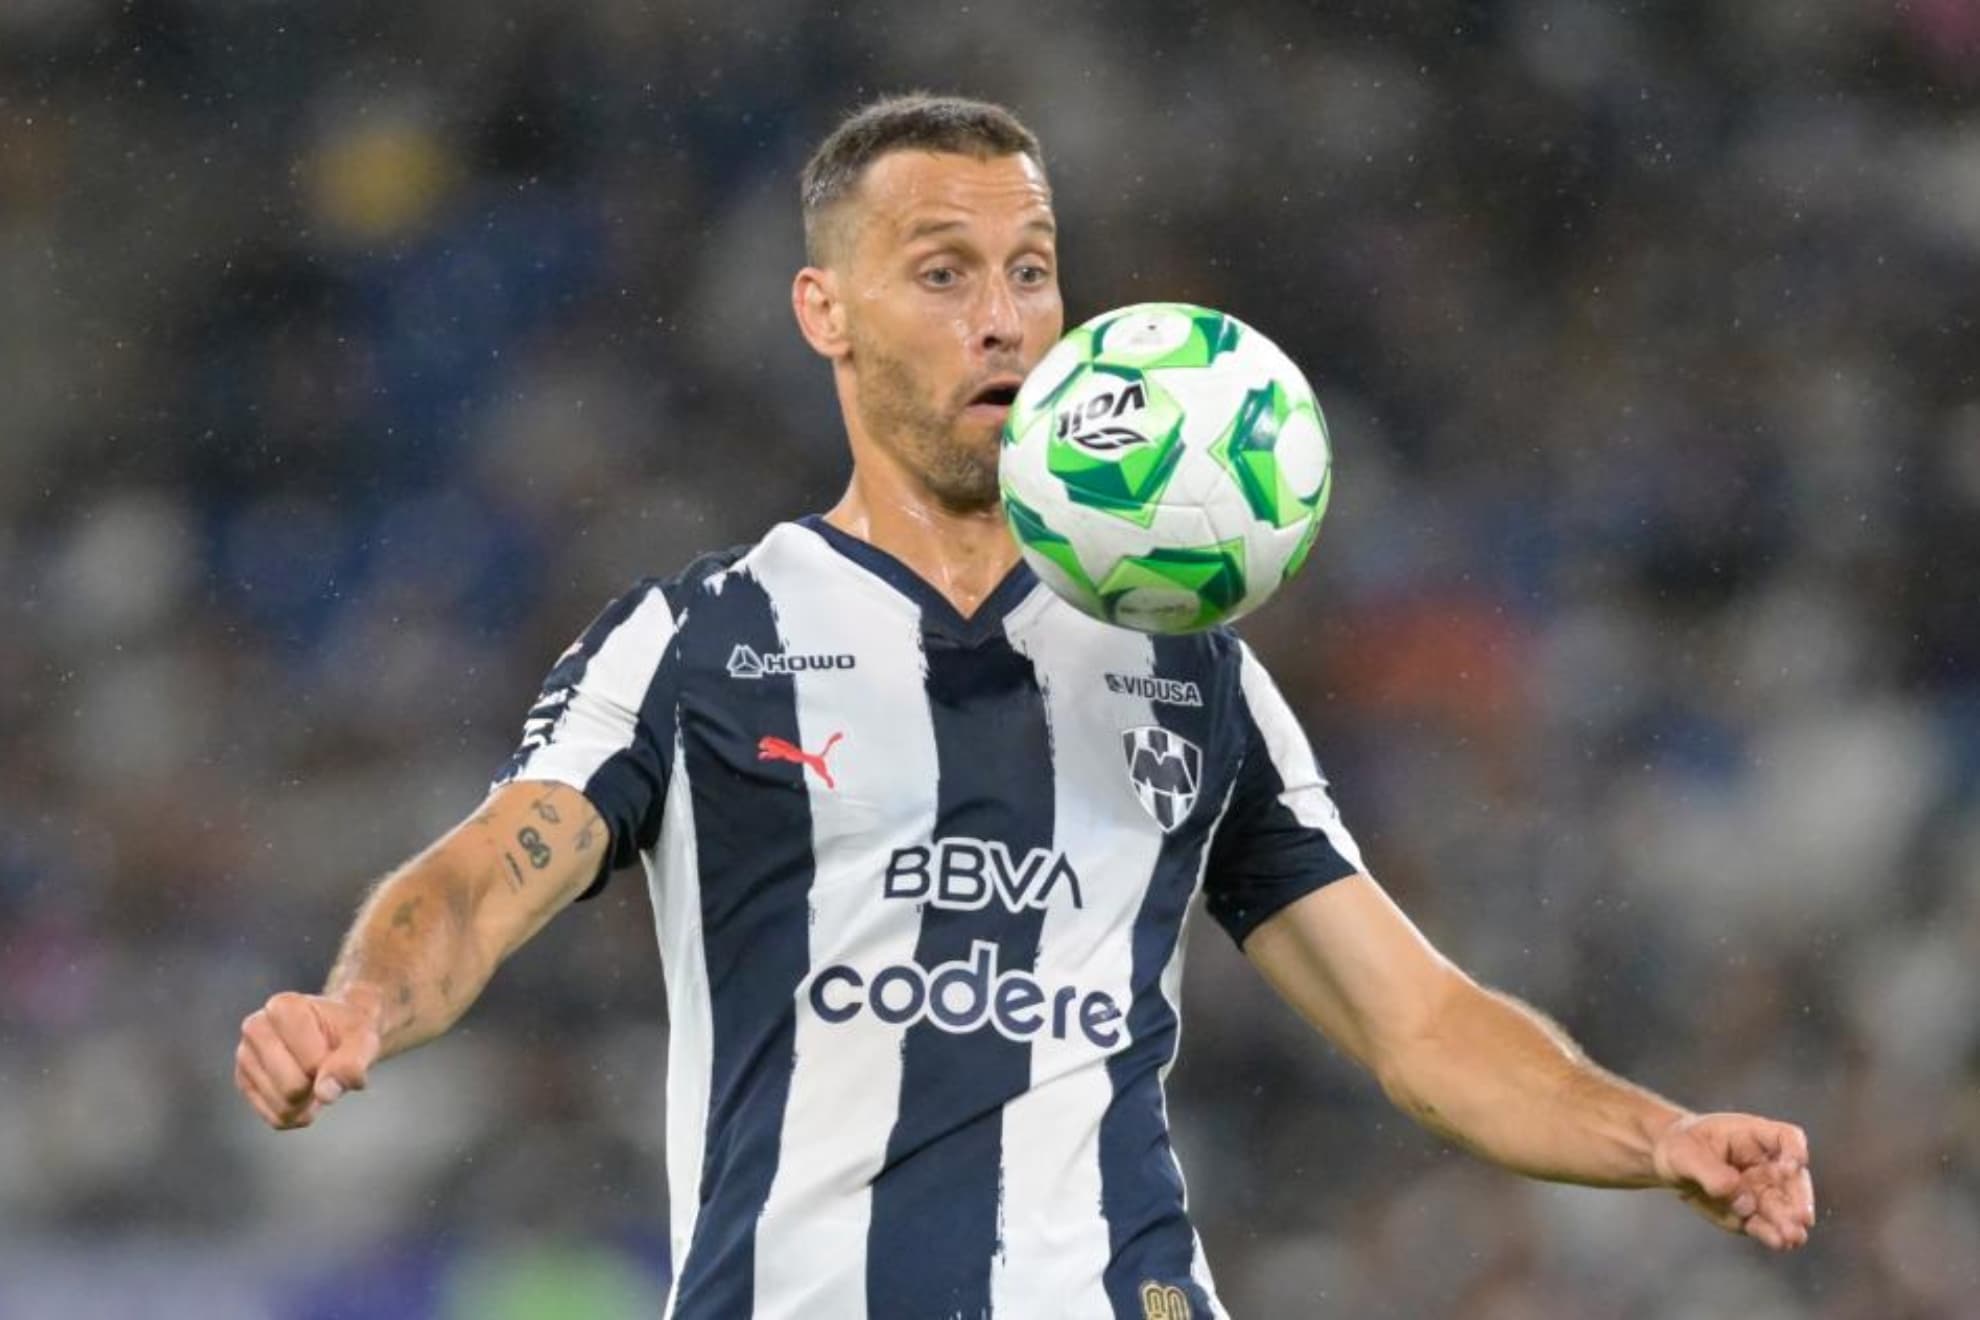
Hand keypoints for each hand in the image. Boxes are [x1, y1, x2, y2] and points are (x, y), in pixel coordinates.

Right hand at [234, 986, 383, 1129]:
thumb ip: (351, 1062)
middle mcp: (255, 1028)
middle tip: (326, 1067)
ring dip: (309, 1103)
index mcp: (282, 1007)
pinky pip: (276, 1118)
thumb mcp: (364, 1040)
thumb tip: (325, 1094)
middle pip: (291, 1088)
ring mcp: (245, 1057)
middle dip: (317, 1086)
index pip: (311, 1063)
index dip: (333, 1065)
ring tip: (316, 1077)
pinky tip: (305, 1094)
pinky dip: (298, 1115)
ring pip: (282, 1107)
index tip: (336, 1049)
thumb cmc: (348, 1031)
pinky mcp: (245, 1082)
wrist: (338, 1032)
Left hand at [1652, 1112, 1814, 1249]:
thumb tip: (1745, 1203)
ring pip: (1784, 1207)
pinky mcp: (1751, 1214)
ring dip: (1790, 1222)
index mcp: (1754, 1136)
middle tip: (1800, 1217)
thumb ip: (1713, 1174)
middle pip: (1794, 1179)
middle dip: (1798, 1198)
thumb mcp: (1686, 1152)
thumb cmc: (1681, 1146)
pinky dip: (1773, 1234)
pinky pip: (1766, 1225)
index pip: (1787, 1137)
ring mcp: (1761, 1191)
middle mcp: (1766, 1164)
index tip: (1791, 1167)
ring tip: (1792, 1237)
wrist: (1669, 1164)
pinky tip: (1779, 1242)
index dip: (1795, 1151)